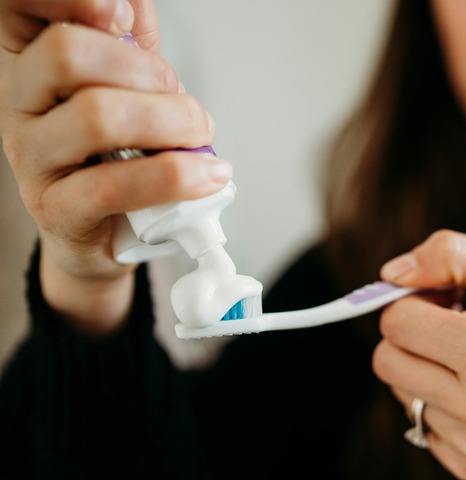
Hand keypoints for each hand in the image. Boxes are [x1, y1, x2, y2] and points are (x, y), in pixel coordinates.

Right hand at [0, 0, 229, 334]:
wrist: (114, 230)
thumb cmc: (122, 154)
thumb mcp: (130, 88)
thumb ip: (133, 44)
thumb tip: (136, 3)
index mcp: (32, 59)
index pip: (21, 5)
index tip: (122, 17)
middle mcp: (20, 101)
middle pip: (68, 54)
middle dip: (148, 71)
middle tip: (183, 101)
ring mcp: (33, 157)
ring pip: (96, 117)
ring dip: (171, 122)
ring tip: (200, 137)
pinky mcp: (58, 208)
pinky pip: (114, 185)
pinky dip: (176, 176)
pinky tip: (205, 175)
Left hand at [374, 230, 465, 479]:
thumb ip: (452, 254)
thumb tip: (390, 273)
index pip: (397, 321)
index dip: (415, 300)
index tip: (448, 298)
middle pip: (387, 360)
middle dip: (410, 335)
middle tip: (452, 326)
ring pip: (400, 392)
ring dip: (424, 369)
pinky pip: (418, 424)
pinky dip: (437, 402)